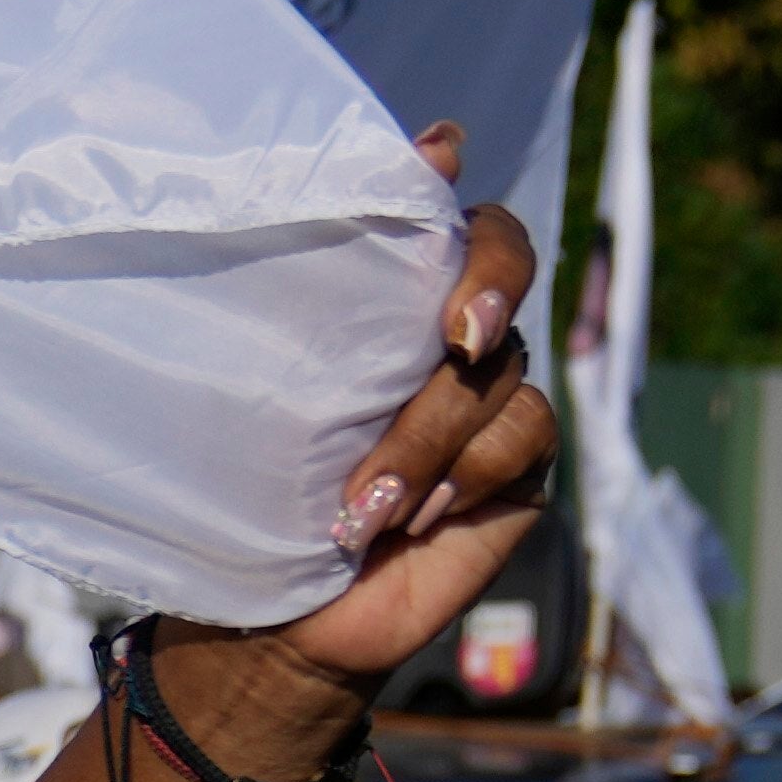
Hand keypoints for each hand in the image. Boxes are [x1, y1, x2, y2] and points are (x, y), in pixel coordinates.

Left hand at [159, 206, 559, 744]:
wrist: (282, 614)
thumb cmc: (260, 489)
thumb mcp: (270, 388)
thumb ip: (321, 289)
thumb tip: (406, 167)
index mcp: (396, 301)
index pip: (463, 225)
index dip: (470, 228)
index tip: (448, 214)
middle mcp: (455, 336)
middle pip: (504, 273)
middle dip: (486, 295)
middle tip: (456, 342)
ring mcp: (495, 399)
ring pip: (499, 375)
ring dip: (428, 438)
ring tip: (364, 505)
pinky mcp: (519, 466)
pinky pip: (521, 437)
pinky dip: (464, 475)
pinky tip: (416, 517)